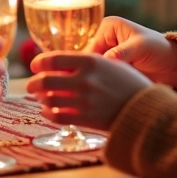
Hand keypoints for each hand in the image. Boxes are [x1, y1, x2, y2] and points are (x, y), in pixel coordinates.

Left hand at [26, 52, 152, 129]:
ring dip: (41, 99)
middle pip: (45, 80)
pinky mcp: (85, 118)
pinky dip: (48, 113)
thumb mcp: (110, 63)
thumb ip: (86, 62)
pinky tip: (47, 111)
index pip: (52, 59)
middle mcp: (84, 80)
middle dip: (33, 83)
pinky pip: (57, 116)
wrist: (145, 107)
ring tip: (41, 99)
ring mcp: (84, 100)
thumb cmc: (128, 82)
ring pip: (49, 99)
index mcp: (90, 61)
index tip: (35, 66)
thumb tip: (61, 63)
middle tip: (31, 85)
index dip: (38, 63)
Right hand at [83, 15, 176, 89]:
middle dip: (92, 75)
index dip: (88, 65)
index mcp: (108, 27)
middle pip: (89, 61)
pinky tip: (107, 94)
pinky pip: (102, 77)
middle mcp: (105, 39)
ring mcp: (108, 54)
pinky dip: (103, 85)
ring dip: (97, 81)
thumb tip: (106, 59)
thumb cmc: (159, 50)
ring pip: (94, 71)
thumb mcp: (141, 47)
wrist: (173, 65)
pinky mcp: (113, 67)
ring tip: (101, 93)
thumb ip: (122, 52)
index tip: (88, 82)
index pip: (90, 49)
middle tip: (93, 90)